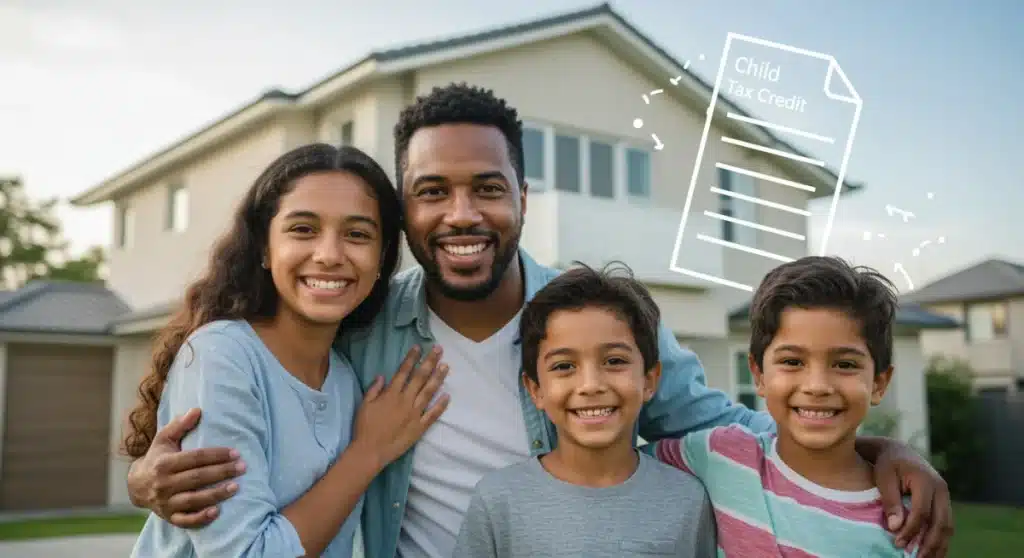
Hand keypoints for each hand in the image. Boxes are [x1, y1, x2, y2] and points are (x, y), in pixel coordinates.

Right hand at [127, 408, 244, 527]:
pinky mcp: (169, 517)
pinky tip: (217, 511)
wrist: (137, 486)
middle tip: (243, 467)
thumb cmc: (158, 458)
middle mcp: (163, 484)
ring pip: (193, 500)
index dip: (216, 455)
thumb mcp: (164, 439)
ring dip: (216, 494)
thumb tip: (197, 410)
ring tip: (236, 487)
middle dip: (222, 472)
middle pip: (197, 478)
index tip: (235, 452)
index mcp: (164, 463)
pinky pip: (186, 520)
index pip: (195, 458)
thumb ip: (180, 425)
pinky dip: (201, 518)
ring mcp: (166, 502)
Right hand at [353, 345, 449, 465]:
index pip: (404, 372)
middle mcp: (405, 401)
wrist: (370, 451)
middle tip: (439, 350)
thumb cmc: (365, 427)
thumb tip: (382, 375)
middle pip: (420, 377)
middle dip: (430, 362)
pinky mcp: (420, 427)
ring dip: (438, 378)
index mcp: (391, 394)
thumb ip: (374, 389)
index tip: (419, 347)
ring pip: (429, 392)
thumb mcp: (364, 405)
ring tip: (446, 366)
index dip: (412, 358)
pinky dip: (441, 405)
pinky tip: (448, 395)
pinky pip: (433, 414)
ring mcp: (414, 414)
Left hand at [874, 444, 953, 557]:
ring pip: (947, 526)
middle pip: (940, 522)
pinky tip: (932, 551)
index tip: (898, 543)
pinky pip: (946, 523)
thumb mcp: (884, 478)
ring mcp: (945, 495)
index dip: (911, 530)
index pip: (922, 512)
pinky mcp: (944, 501)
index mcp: (925, 481)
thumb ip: (890, 501)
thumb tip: (894, 527)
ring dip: (938, 545)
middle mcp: (941, 489)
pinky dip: (941, 539)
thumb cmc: (887, 464)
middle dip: (929, 544)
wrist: (898, 451)